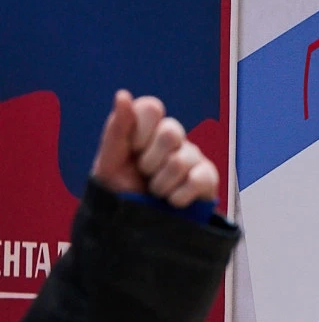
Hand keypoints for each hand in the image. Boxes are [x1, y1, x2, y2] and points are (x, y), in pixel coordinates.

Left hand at [91, 90, 218, 207]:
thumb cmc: (119, 191)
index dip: (140, 130)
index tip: (132, 149)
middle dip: (150, 161)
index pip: (152, 107)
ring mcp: (192, 157)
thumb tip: (123, 95)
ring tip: (155, 192)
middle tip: (144, 174)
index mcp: (147, 129)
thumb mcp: (108, 161)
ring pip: (182, 160)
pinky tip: (172, 201)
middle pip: (171, 132)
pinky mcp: (208, 178)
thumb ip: (117, 129)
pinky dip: (179, 195)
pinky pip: (200, 179)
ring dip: (161, 184)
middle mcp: (172, 139)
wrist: (135, 226)